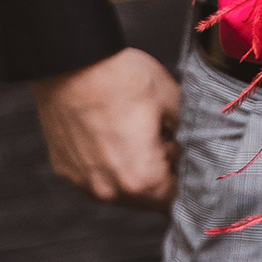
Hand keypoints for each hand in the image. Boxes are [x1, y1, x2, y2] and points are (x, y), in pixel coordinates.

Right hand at [33, 46, 180, 205]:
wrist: (71, 61)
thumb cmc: (119, 77)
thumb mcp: (171, 100)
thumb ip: (188, 132)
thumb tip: (196, 145)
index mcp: (140, 177)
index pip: (174, 201)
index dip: (187, 182)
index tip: (189, 165)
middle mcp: (108, 189)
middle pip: (148, 201)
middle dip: (162, 179)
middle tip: (167, 145)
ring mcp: (83, 182)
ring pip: (121, 194)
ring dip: (135, 176)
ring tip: (138, 139)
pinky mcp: (65, 171)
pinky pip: (96, 180)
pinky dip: (109, 168)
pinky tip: (114, 139)